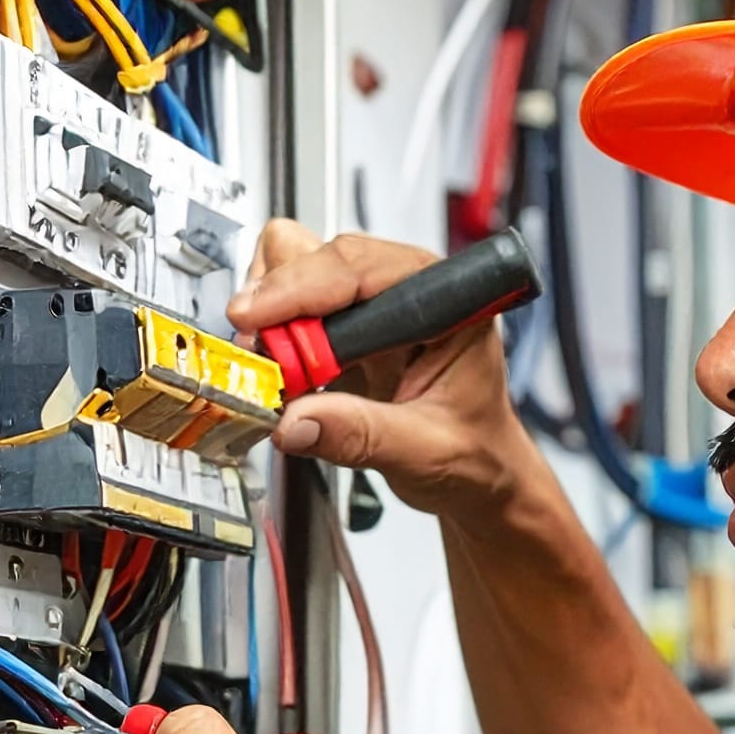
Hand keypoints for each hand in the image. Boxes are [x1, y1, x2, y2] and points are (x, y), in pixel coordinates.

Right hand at [228, 220, 546, 526]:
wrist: (477, 477)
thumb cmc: (477, 454)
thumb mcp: (426, 452)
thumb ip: (362, 435)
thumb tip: (295, 422)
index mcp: (448, 302)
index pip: (362, 267)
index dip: (302, 287)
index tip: (256, 316)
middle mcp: (408, 290)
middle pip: (317, 255)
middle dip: (279, 306)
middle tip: (267, 363)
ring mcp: (373, 305)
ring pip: (294, 272)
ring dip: (272, 320)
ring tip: (283, 375)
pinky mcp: (345, 327)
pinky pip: (290, 312)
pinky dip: (272, 340)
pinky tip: (289, 380)